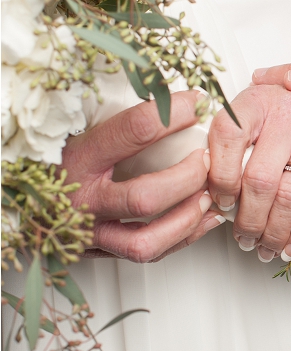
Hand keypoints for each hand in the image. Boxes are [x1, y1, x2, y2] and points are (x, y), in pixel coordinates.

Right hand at [62, 90, 224, 261]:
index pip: (132, 131)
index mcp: (79, 158)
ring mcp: (92, 232)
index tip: (198, 103)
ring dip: (187, 218)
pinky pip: (151, 254)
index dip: (172, 114)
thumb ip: (124, 120)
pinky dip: (186, 236)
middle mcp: (84, 200)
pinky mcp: (103, 252)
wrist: (23, 198)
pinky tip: (205, 216)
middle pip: (144, 197)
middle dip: (187, 178)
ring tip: (208, 195)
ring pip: (146, 240)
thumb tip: (173, 96)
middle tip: (206, 159)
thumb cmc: (61, 160)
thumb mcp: (82, 131)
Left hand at [207, 83, 290, 261]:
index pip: (228, 135)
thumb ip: (233, 134)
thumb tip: (203, 179)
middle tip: (244, 238)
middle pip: (259, 178)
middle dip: (247, 220)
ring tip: (266, 247)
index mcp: (260, 99)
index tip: (220, 201)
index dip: (219, 177)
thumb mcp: (261, 106)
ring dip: (274, 233)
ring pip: (289, 197)